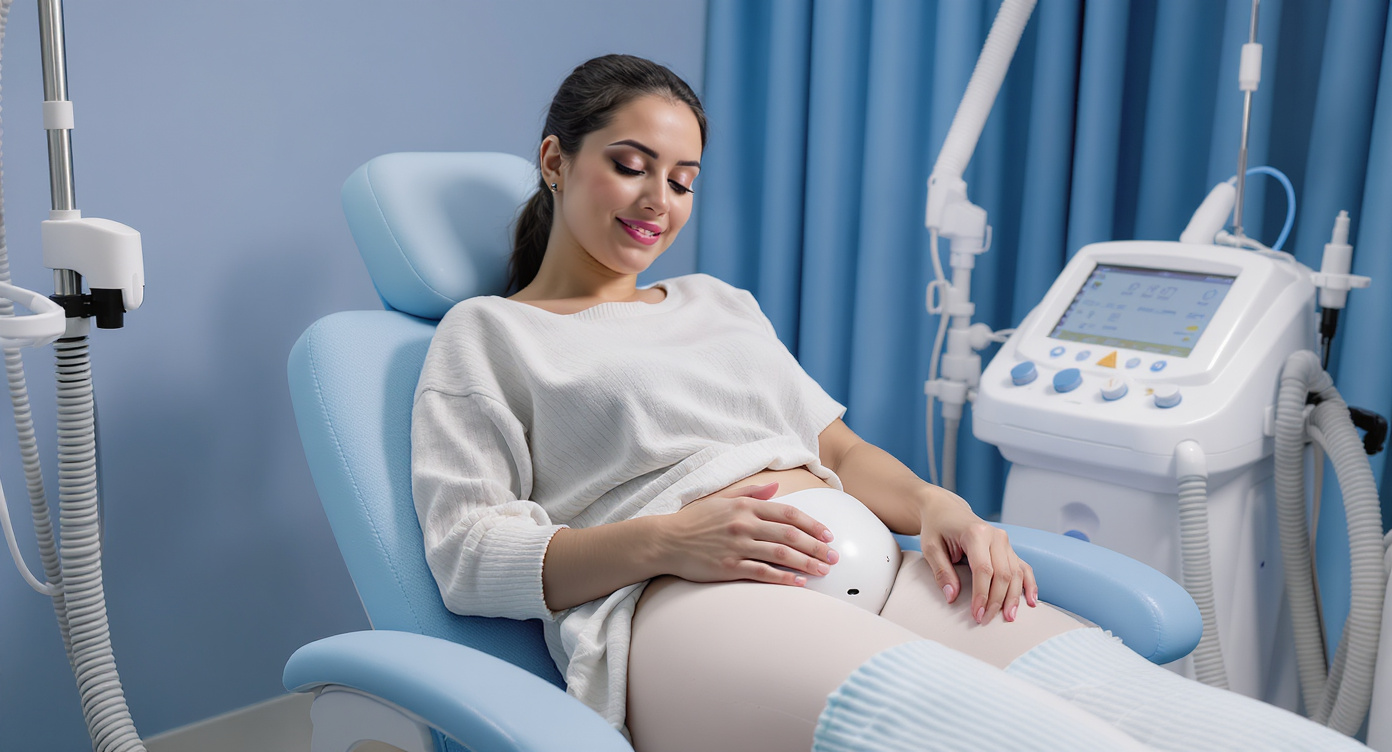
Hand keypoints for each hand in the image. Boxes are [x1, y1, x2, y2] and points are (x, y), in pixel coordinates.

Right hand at [658, 481, 839, 585]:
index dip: (812, 524)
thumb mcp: (722, 499)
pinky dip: (784, 578)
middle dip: (817, 546)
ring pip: (781, 554)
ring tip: (824, 571)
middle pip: (790, 534)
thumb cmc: (693, 520)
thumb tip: (776, 486)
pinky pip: (762, 573)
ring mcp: (737, 546)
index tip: (828, 535)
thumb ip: (751, 493)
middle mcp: (744, 524)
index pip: (788, 513)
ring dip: (807, 563)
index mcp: (745, 506)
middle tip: (834, 557)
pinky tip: (799, 583)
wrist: (665, 540)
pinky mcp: (728, 567)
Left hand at [917, 491, 1037, 624]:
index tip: (976, 614)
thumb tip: (952, 597)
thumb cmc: (936, 527)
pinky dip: (1029, 584)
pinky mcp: (1008, 547)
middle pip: (1003, 574)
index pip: (984, 570)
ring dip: (1013, 597)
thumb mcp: (930, 547)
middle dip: (997, 600)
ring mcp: (1005, 541)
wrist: (946, 508)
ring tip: (1009, 618)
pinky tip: (1031, 601)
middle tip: (986, 620)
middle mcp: (996, 536)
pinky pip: (1023, 567)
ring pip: (1016, 573)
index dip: (982, 595)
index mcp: (975, 533)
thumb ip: (941, 571)